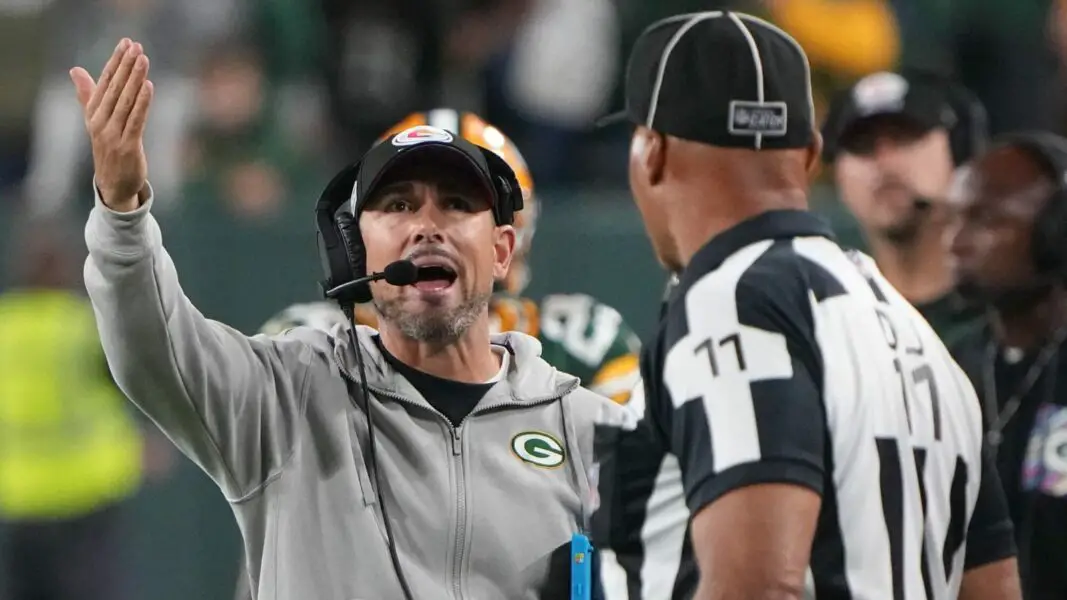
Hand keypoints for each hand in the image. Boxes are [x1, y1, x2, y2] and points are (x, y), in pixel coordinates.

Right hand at [70, 38, 153, 211]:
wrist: (113, 184)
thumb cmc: (107, 148)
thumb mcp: (95, 121)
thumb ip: (88, 95)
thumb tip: (75, 70)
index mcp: (93, 113)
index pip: (104, 81)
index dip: (115, 61)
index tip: (125, 43)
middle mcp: (100, 122)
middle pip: (115, 88)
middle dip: (126, 65)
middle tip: (136, 46)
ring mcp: (113, 134)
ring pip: (126, 101)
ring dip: (135, 79)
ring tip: (143, 59)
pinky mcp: (128, 146)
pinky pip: (136, 120)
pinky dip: (142, 102)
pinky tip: (149, 86)